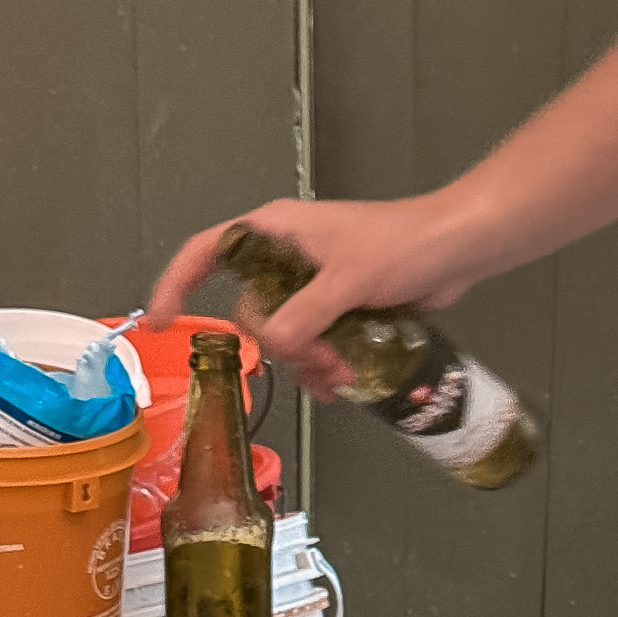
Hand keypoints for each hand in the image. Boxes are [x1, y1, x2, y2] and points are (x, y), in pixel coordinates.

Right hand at [147, 189, 492, 399]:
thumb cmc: (404, 245)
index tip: (160, 322)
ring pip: (286, 334)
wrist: (457, 248)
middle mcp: (287, 256)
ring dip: (308, 364)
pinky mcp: (340, 305)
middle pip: (253, 312)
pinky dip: (324, 366)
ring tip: (343, 378)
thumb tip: (271, 347)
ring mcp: (313, 283)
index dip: (178, 284)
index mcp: (274, 231)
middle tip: (323, 364)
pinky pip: (314, 342)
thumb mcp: (348, 280)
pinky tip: (343, 385)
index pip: (207, 252)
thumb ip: (305, 315)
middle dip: (282, 348)